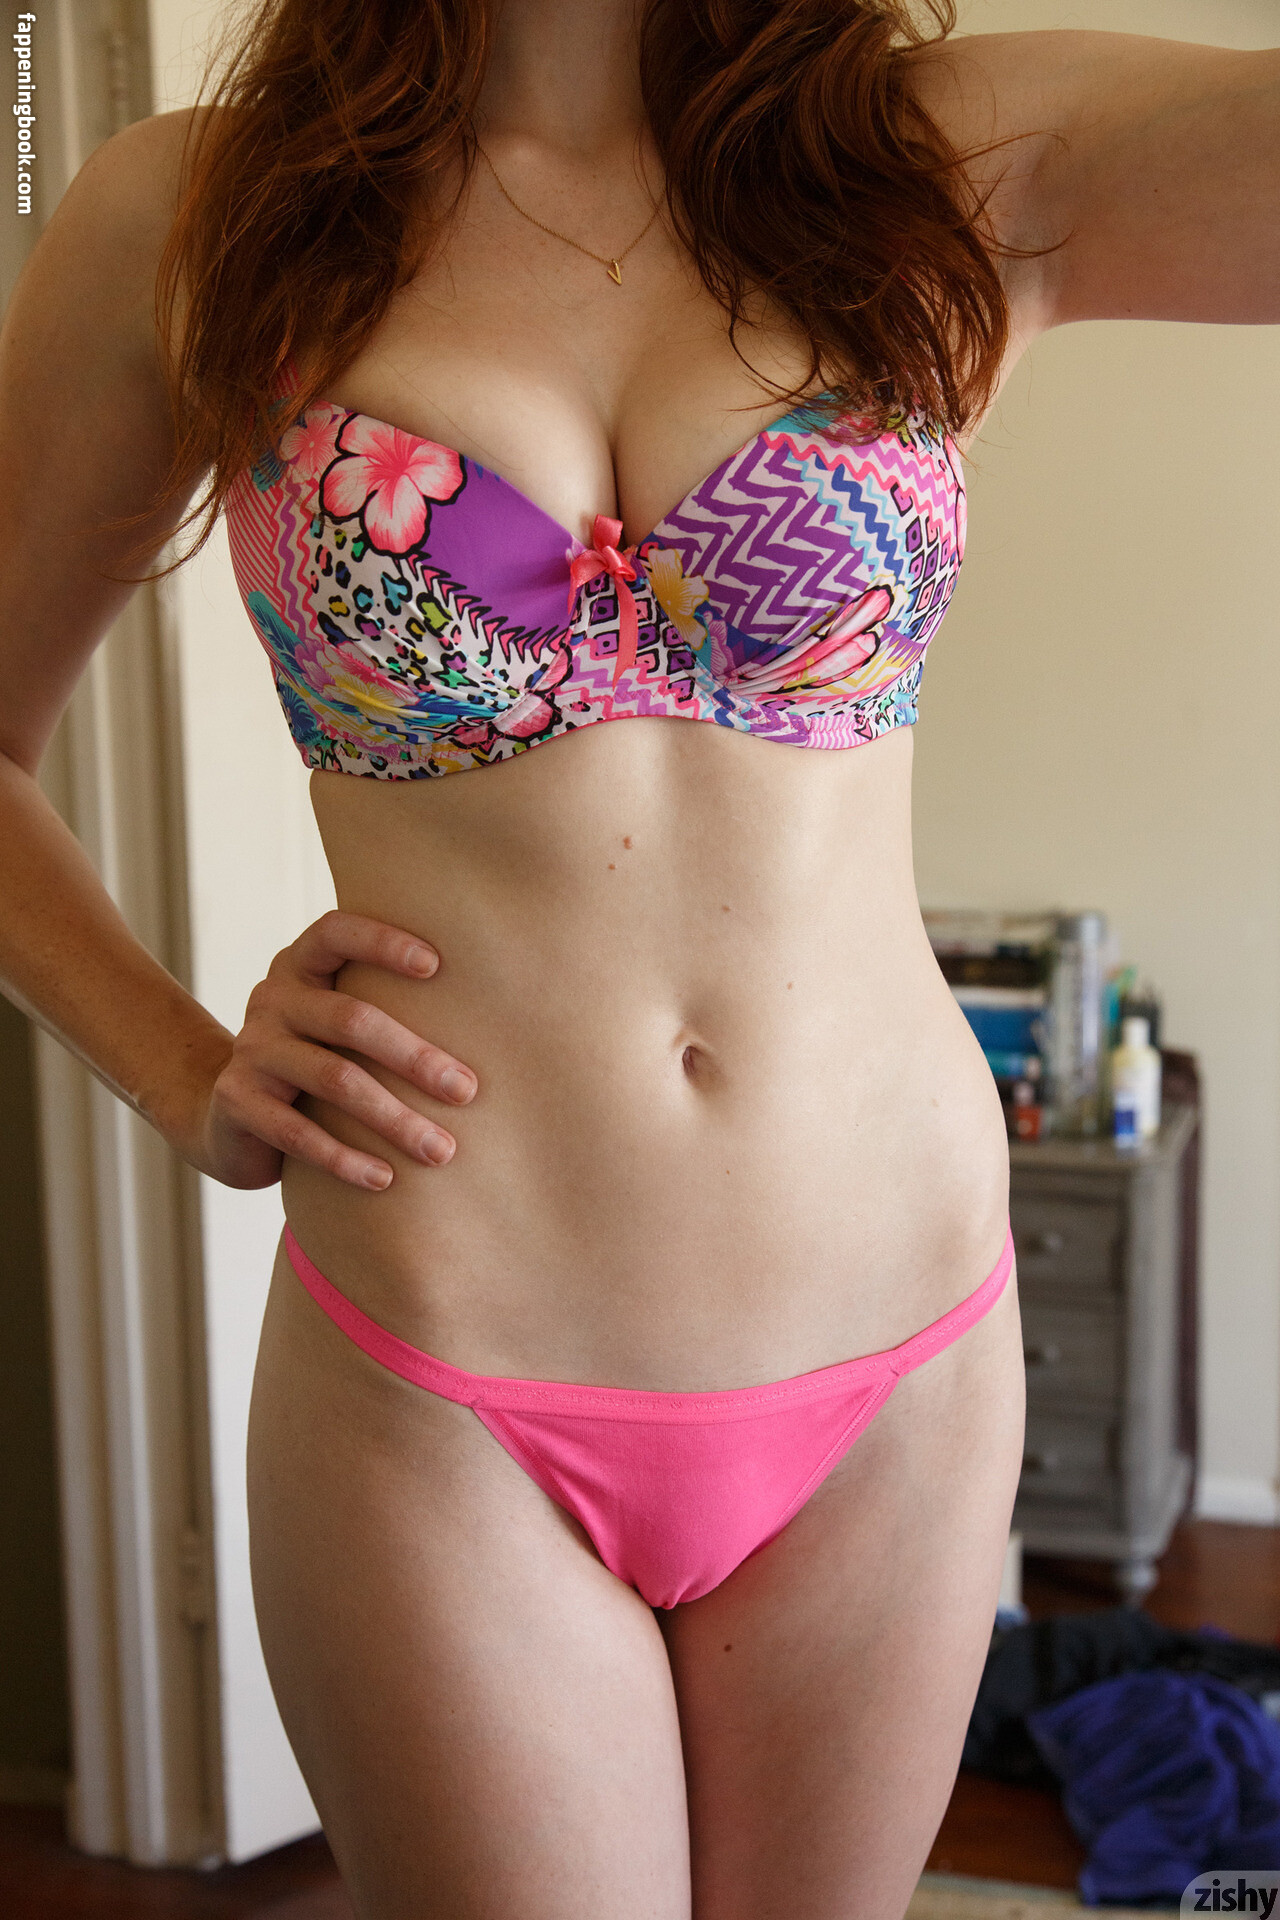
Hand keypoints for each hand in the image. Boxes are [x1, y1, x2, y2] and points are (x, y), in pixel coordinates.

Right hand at [195, 911, 475, 1190]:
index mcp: (300, 966)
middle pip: (350, 1018)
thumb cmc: (315, 1059)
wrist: (229, 1115)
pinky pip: (299, 1133)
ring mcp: (251, 1049)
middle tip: (468, 1091)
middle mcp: (271, 998)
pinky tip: (386, 1179)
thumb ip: (382, 1003)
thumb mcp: (335, 1023)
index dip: (382, 942)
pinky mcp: (238, 1102)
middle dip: (416, 1057)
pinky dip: (346, 1160)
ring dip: (395, 1119)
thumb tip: (492, 1014)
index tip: (438, 965)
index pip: (336, 932)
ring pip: (334, 1080)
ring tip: (441, 1151)